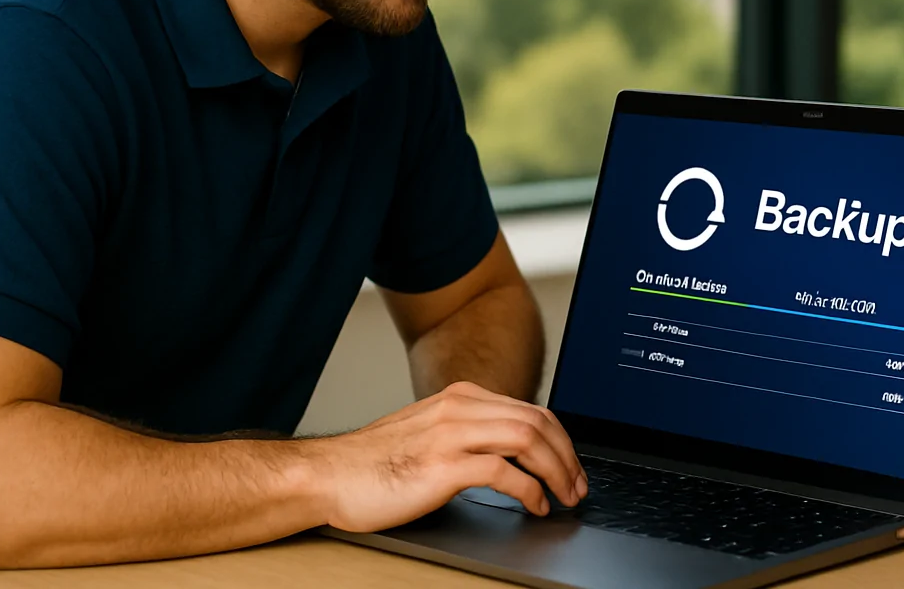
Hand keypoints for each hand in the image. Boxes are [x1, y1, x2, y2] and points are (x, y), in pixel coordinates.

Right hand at [314, 381, 587, 532]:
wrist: (326, 476)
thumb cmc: (372, 464)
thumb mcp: (429, 433)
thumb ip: (467, 433)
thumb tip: (509, 455)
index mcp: (460, 398)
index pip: (530, 410)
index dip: (560, 440)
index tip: (570, 466)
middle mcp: (459, 408)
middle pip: (537, 422)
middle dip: (567, 456)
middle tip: (577, 486)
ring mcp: (451, 434)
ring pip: (528, 440)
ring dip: (556, 471)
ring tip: (564, 496)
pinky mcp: (442, 465)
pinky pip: (503, 472)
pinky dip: (529, 489)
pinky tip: (534, 505)